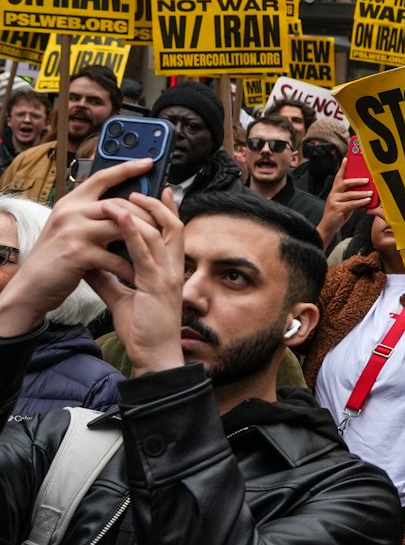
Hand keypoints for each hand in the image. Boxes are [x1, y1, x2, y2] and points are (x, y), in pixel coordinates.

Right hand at [0, 161, 149, 336]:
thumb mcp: (70, 228)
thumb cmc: (57, 257)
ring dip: (144, 238)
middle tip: (164, 223)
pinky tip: (140, 274)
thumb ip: (93, 215)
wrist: (32, 286)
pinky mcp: (78, 252)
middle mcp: (71, 211)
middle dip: (147, 214)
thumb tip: (127, 206)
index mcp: (71, 202)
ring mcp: (74, 230)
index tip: (149, 161)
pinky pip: (116, 256)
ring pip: (123, 226)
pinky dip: (130, 267)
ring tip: (158, 248)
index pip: (102, 177)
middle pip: (121, 203)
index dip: (127, 168)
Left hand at [88, 189, 186, 376]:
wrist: (154, 354)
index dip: (168, 210)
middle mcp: (174, 269)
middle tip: (138, 190)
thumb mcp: (122, 299)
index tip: (161, 191)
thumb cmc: (144, 330)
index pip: (173, 234)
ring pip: (161, 232)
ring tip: (122, 197)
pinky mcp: (156, 283)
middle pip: (173, 225)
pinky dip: (131, 230)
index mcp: (169, 271)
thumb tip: (91, 263)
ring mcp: (167, 275)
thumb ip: (109, 280)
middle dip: (157, 204)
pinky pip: (144, 251)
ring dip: (140, 211)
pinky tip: (118, 217)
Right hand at [318, 173, 374, 243]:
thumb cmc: (338, 214)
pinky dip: (360, 202)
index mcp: (334, 191)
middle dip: (357, 180)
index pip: (338, 177)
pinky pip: (351, 204)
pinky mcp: (337, 209)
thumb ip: (351, 197)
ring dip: (362, 193)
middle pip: (344, 183)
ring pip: (350, 194)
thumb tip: (365, 191)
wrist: (328, 227)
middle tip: (367, 179)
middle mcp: (333, 194)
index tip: (346, 159)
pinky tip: (367, 201)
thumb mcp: (345, 203)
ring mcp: (334, 201)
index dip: (342, 168)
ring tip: (371, 192)